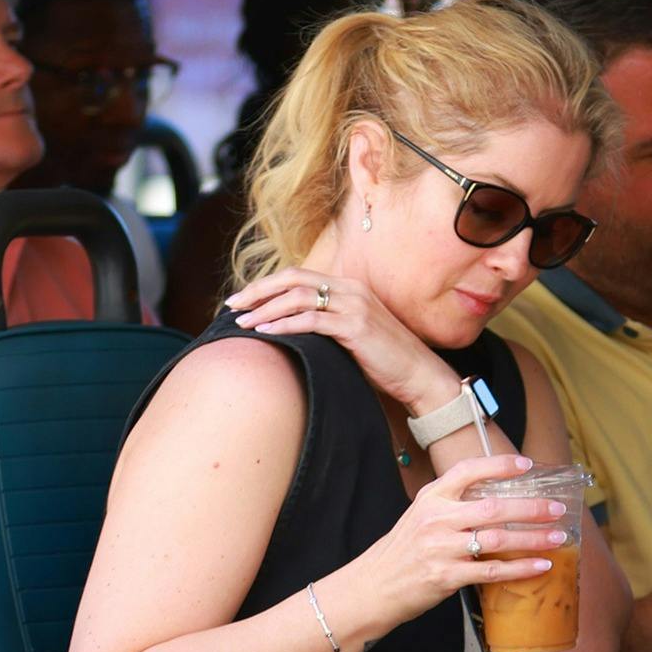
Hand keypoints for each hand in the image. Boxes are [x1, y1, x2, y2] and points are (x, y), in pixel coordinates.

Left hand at [230, 266, 478, 427]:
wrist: (419, 374)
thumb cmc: (384, 361)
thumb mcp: (352, 335)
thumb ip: (327, 325)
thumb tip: (290, 330)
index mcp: (349, 287)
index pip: (299, 276)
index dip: (267, 285)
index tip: (243, 300)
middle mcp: (351, 290)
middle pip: (293, 279)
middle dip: (258, 291)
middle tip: (232, 305)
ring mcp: (354, 306)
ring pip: (298, 297)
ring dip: (266, 309)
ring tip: (243, 323)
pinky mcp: (356, 326)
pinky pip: (312, 320)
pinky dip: (285, 325)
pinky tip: (267, 333)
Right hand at [331, 451, 567, 643]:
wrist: (374, 585)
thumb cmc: (404, 550)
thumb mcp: (421, 516)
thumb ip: (453, 504)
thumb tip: (497, 499)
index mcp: (431, 498)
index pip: (467, 471)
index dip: (499, 465)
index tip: (527, 465)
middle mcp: (437, 519)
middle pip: (493, 507)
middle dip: (531, 507)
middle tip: (557, 508)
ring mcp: (441, 548)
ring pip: (497, 538)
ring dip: (533, 538)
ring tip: (558, 537)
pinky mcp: (447, 576)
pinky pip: (492, 570)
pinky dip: (520, 568)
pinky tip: (540, 566)